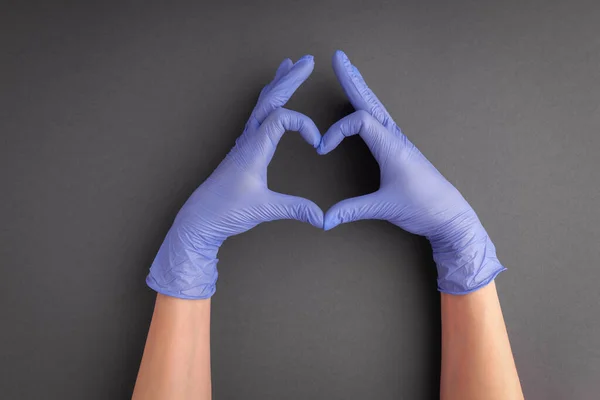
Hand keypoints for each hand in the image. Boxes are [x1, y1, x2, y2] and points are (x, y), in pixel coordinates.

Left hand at [147, 56, 322, 298]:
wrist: (201, 218)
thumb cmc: (226, 210)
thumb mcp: (264, 209)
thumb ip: (295, 208)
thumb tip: (322, 217)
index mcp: (254, 148)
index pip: (282, 118)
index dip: (304, 125)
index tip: (317, 146)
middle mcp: (248, 139)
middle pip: (270, 99)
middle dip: (290, 79)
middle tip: (308, 61)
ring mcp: (245, 142)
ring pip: (262, 104)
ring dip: (278, 85)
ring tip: (288, 66)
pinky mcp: (244, 149)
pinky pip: (258, 116)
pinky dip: (269, 100)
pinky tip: (272, 98)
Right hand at [318, 51, 504, 293]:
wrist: (449, 214)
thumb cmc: (422, 207)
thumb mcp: (384, 208)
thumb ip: (352, 211)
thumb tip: (324, 220)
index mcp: (391, 147)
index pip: (359, 122)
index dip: (336, 131)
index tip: (322, 150)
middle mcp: (396, 139)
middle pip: (370, 102)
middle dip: (352, 81)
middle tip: (338, 59)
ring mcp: (399, 142)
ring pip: (376, 108)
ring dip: (360, 89)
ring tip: (349, 72)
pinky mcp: (399, 150)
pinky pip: (381, 120)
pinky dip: (368, 106)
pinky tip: (364, 106)